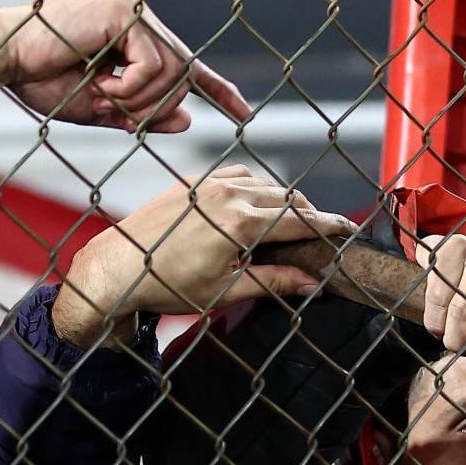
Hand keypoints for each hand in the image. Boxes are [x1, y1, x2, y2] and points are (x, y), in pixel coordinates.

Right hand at [0, 0, 252, 131]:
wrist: (3, 61)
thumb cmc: (42, 83)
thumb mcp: (102, 109)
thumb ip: (143, 114)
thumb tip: (189, 120)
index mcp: (135, 42)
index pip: (187, 68)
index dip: (218, 90)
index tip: (244, 113)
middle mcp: (140, 23)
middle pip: (183, 77)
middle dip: (156, 108)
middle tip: (116, 111)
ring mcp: (133, 13)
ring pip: (173, 74)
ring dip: (139, 101)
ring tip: (102, 96)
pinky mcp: (124, 13)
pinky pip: (154, 66)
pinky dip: (131, 88)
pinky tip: (102, 84)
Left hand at [51, 170, 347, 344]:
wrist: (118, 267)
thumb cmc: (167, 284)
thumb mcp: (226, 289)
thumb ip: (273, 282)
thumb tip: (311, 283)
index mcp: (239, 223)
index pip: (299, 219)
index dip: (328, 225)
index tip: (347, 229)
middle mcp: (227, 195)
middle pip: (286, 196)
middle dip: (309, 213)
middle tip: (320, 232)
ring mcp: (208, 184)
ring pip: (263, 182)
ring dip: (282, 198)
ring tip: (290, 221)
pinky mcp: (192, 182)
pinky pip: (236, 175)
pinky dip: (255, 187)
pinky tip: (255, 204)